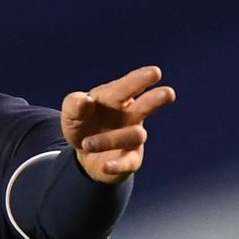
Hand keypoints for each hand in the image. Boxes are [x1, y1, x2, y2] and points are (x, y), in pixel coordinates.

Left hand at [61, 66, 175, 183]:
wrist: (83, 154)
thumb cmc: (82, 124)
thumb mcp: (71, 114)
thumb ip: (74, 105)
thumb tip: (85, 100)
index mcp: (114, 98)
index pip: (126, 87)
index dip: (140, 79)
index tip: (154, 72)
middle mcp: (130, 115)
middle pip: (147, 105)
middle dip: (156, 100)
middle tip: (168, 93)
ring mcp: (132, 138)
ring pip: (133, 135)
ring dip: (109, 139)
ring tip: (86, 143)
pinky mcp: (131, 159)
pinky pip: (129, 162)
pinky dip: (117, 164)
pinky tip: (105, 166)